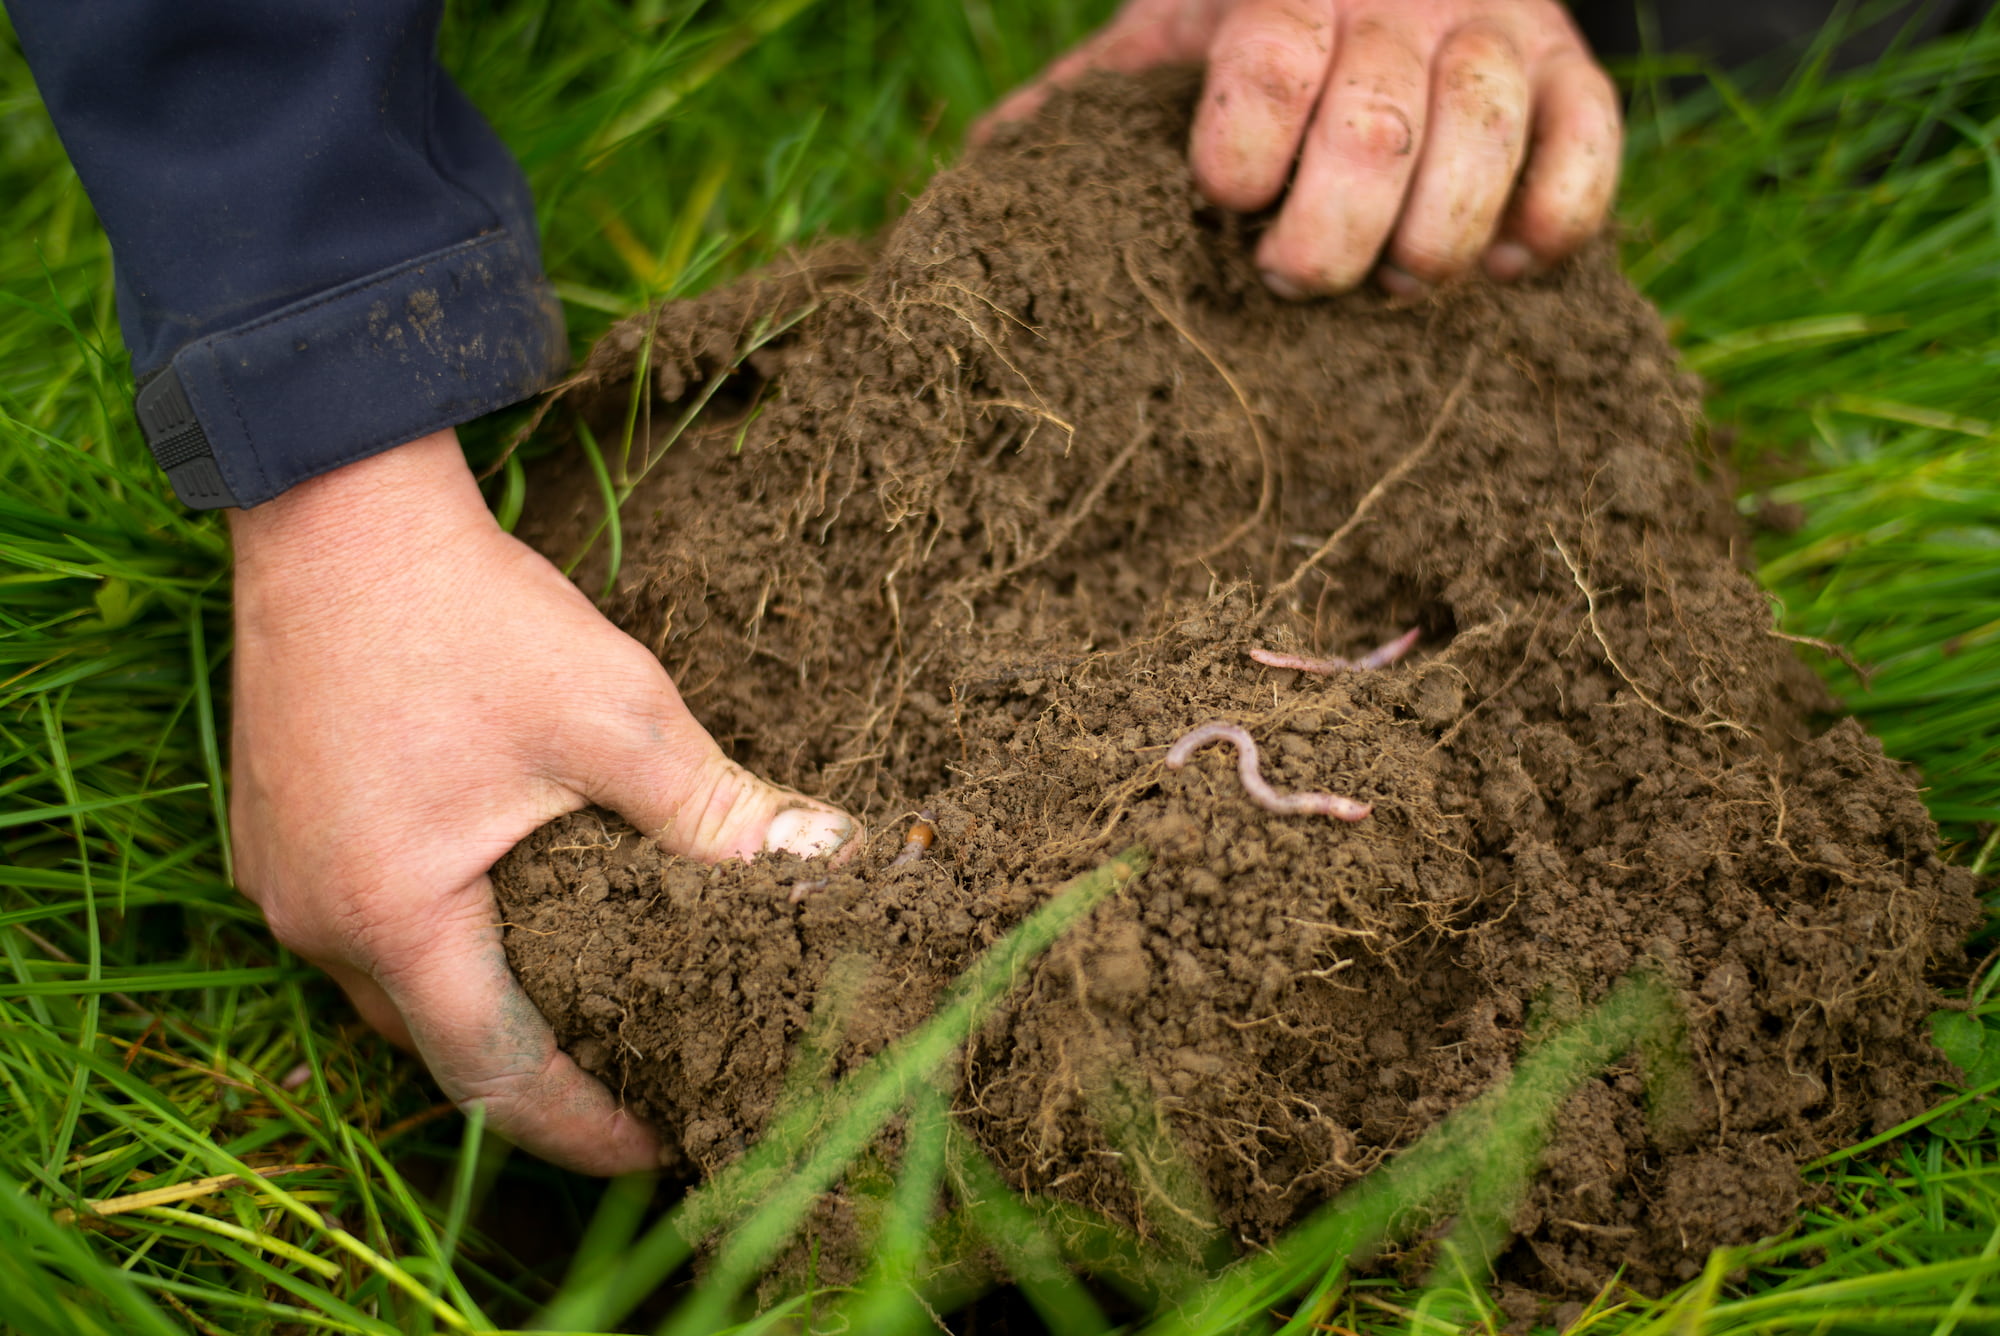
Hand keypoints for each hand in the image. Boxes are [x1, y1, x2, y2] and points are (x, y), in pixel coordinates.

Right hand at [229, 430, 855, 1173]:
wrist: (339, 505)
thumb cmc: (471, 612)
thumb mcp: (618, 714)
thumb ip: (718, 808)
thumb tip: (824, 860)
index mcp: (391, 918)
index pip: (497, 1079)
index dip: (588, 1127)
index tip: (667, 1138)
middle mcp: (315, 921)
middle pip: (442, 1046)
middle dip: (546, 1073)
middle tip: (643, 1070)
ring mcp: (281, 877)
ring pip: (401, 990)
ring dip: (492, 1004)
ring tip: (589, 1002)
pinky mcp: (277, 831)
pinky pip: (367, 929)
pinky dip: (445, 943)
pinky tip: (510, 911)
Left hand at [982, 0, 1620, 297]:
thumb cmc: (1252, 36)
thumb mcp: (1162, 48)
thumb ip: (1087, 108)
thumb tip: (986, 187)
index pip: (1270, 59)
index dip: (1244, 144)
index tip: (1222, 197)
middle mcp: (1401, 1)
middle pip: (1375, 122)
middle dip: (1330, 230)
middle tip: (1291, 276)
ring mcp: (1496, 34)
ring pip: (1485, 139)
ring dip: (1437, 237)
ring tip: (1397, 282)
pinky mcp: (1571, 74)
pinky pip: (1590, 151)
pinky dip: (1554, 220)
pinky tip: (1507, 263)